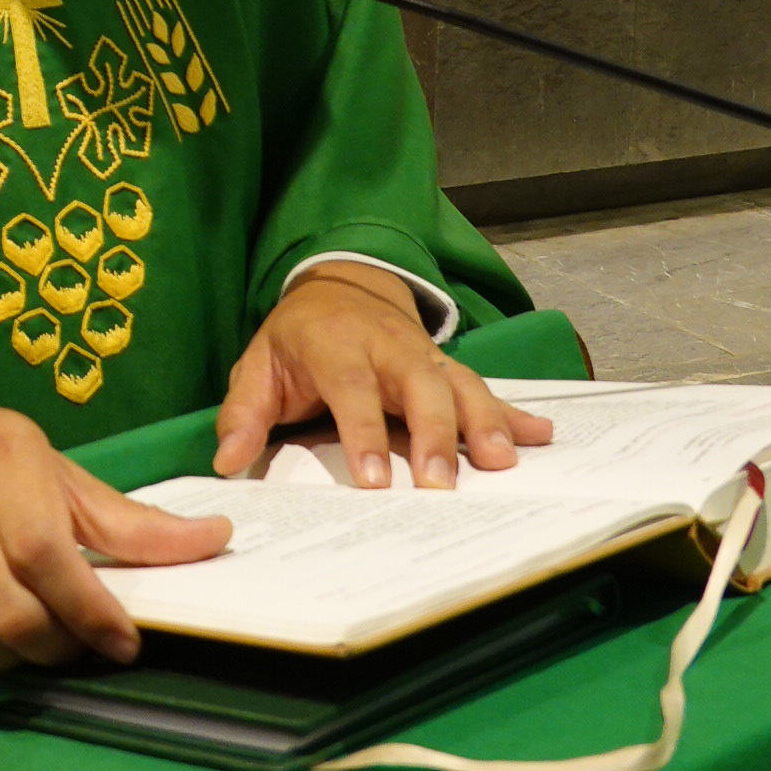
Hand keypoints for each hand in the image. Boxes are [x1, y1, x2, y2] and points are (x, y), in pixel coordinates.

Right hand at [0, 393, 230, 673]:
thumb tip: (212, 538)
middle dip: (61, 644)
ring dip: (17, 660)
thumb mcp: (49, 464)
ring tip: (36, 640)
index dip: (90, 609)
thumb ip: (125, 516)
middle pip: (13, 610)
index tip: (123, 639)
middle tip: (80, 639)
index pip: (45, 553)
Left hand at [212, 265, 552, 486]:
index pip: (352, 386)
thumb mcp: (258, 365)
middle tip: (440, 485)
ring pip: (459, 385)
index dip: (364, 432)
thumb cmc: (296, 339)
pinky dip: (513, 414)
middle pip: (418, 385)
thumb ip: (243, 413)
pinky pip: (483, 388)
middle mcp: (387, 345)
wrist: (339, 284)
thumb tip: (228, 462)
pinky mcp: (446, 365)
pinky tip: (542, 437)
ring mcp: (423, 353)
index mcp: (335, 342)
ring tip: (502, 464)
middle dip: (434, 434)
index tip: (374, 481)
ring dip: (483, 423)